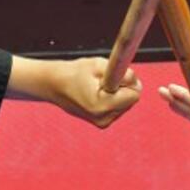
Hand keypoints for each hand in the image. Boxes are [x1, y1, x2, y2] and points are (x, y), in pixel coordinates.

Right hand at [8, 56, 140, 127]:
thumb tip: (135, 80)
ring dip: (118, 93)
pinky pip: (118, 108)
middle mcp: (104, 118)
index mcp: (103, 105)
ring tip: (98, 87)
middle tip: (105, 79)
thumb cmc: (75, 72)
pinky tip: (97, 94)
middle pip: (131, 100)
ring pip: (126, 104)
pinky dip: (113, 99)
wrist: (54, 85)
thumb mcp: (98, 65)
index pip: (134, 94)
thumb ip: (120, 71)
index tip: (116, 74)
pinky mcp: (102, 123)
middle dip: (124, 87)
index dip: (128, 81)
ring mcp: (102, 123)